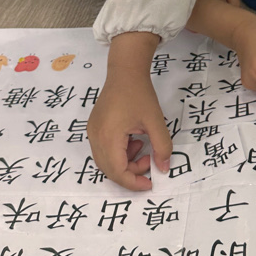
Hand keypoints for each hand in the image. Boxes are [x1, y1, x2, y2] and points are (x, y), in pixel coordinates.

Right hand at [87, 32, 172, 189]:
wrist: (125, 71)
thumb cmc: (140, 94)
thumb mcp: (155, 120)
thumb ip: (162, 146)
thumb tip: (163, 168)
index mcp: (108, 136)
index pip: (117, 171)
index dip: (133, 182)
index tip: (150, 183)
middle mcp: (95, 137)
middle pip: (109, 170)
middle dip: (130, 173)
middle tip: (149, 163)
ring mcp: (92, 132)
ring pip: (105, 161)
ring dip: (125, 163)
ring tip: (142, 147)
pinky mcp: (94, 128)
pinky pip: (103, 151)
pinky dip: (119, 153)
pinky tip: (133, 140)